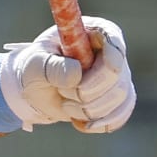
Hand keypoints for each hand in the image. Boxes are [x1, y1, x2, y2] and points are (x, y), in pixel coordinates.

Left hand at [0, 16, 134, 133]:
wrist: (36, 90)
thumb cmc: (35, 69)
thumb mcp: (35, 65)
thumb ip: (52, 67)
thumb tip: (76, 75)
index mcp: (92, 32)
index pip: (113, 38)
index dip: (109, 58)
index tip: (92, 78)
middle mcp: (110, 52)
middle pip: (117, 75)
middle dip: (87, 91)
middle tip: (63, 93)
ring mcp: (118, 77)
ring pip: (120, 97)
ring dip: (88, 109)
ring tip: (65, 104)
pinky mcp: (118, 99)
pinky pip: (121, 114)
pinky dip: (99, 123)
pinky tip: (79, 123)